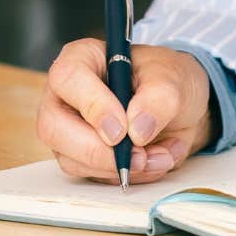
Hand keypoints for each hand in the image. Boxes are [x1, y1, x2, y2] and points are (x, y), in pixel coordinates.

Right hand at [37, 38, 214, 183]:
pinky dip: (129, 175)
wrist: (181, 108)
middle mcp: (67, 95)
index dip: (92, 106)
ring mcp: (69, 129)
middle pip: (54, 128)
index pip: (68, 78)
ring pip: (72, 160)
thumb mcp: (172, 78)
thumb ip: (159, 98)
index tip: (121, 130)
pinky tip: (154, 160)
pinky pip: (94, 176)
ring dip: (119, 166)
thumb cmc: (167, 80)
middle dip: (98, 151)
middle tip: (138, 156)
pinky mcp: (81, 157)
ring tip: (160, 155)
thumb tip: (137, 129)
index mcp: (83, 59)